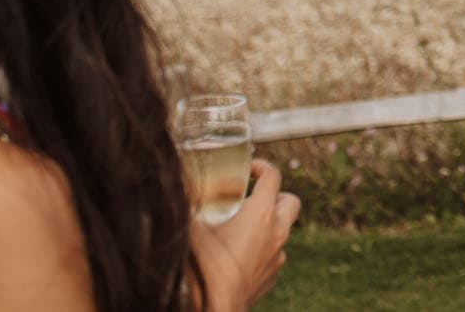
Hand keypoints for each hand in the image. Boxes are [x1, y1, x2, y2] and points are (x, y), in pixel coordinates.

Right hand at [191, 160, 299, 311]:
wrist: (214, 310)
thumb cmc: (203, 269)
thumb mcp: (190, 230)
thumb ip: (185, 205)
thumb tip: (174, 184)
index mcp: (262, 214)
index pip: (273, 177)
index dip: (262, 166)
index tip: (249, 168)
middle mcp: (277, 233)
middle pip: (290, 201)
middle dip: (275, 195)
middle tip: (251, 197)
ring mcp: (277, 256)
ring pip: (282, 230)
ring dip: (267, 225)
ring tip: (239, 228)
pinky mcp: (271, 277)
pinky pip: (273, 255)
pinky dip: (261, 249)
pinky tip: (238, 254)